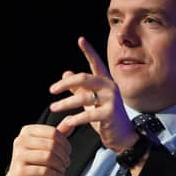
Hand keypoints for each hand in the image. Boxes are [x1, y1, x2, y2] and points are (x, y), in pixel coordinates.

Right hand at [0, 123, 71, 175]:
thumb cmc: (33, 162)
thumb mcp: (44, 146)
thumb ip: (56, 133)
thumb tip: (71, 119)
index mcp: (26, 131)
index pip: (52, 132)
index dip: (65, 142)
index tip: (68, 152)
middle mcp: (20, 141)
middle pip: (51, 145)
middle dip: (64, 155)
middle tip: (67, 163)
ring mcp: (19, 156)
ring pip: (48, 157)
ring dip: (61, 165)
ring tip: (63, 169)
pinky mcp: (21, 171)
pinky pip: (44, 171)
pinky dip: (57, 175)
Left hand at [49, 36, 137, 152]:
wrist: (123, 137)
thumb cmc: (106, 118)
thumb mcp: (91, 101)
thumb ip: (79, 88)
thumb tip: (65, 73)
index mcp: (105, 82)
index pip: (96, 63)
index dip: (89, 51)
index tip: (81, 39)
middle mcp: (110, 87)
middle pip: (84, 78)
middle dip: (65, 84)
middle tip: (52, 90)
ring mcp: (111, 100)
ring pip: (83, 98)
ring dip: (65, 104)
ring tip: (54, 108)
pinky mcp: (110, 114)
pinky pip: (88, 114)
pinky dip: (75, 118)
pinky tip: (67, 122)